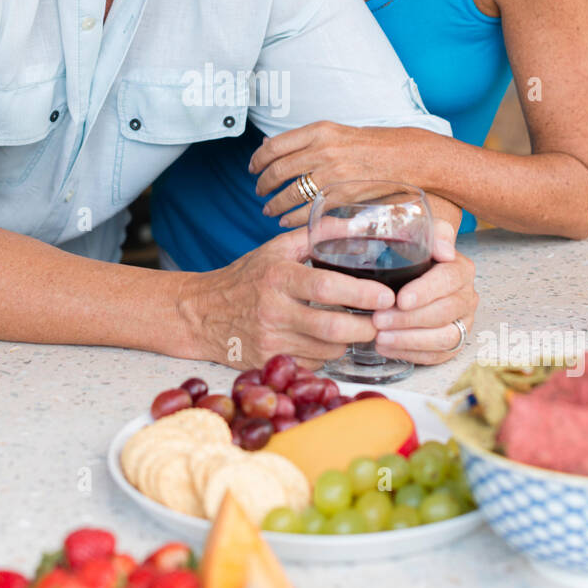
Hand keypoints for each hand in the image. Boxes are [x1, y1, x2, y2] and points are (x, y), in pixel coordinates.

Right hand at [178, 229, 396, 371]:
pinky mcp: (268, 362)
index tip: (386, 295)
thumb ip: (316, 234)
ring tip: (353, 327)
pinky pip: (313, 363)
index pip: (327, 286)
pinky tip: (322, 340)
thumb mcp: (276, 249)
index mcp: (278, 276)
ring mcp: (270, 340)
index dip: (361, 293)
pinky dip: (326, 354)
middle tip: (381, 319)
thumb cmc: (246, 277)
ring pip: (328, 350)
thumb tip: (356, 224)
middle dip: (366, 327)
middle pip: (333, 328)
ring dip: (348, 341)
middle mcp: (273, 311)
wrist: (201, 313)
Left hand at [250, 121, 423, 226]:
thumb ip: (305, 141)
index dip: (258, 159)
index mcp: (319, 131)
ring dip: (274, 204)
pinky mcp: (341, 195)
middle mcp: (323, 150)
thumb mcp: (336, 132)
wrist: (406, 156)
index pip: (274, 146)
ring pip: (290, 192)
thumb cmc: (372, 144)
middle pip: (278, 171)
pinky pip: (307, 209)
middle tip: (259, 192)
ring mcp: (332, 173)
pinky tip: (286, 221)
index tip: (252, 168)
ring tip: (269, 210)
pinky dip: (292, 217)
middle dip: (263, 185)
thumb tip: (272, 147)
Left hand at [369, 220, 477, 364]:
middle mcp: (466, 297)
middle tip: (379, 320)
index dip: (426, 291)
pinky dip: (410, 354)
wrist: (410, 267)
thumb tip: (444, 250)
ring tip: (380, 337)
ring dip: (410, 340)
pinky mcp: (453, 343)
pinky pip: (437, 355)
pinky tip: (386, 347)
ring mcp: (462, 322)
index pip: (449, 280)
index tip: (400, 299)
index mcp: (461, 269)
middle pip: (445, 312)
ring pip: (444, 338)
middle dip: (409, 319)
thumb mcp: (419, 233)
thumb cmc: (412, 251)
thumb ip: (433, 233)